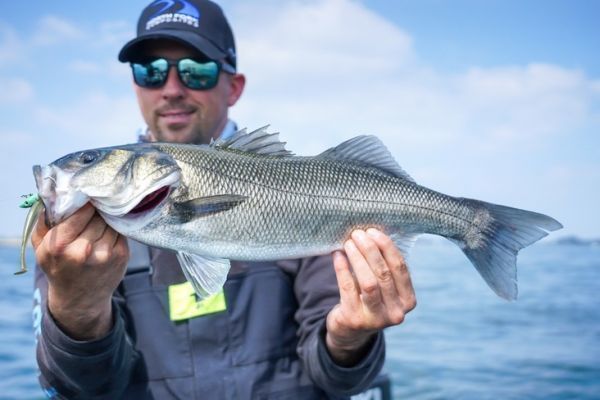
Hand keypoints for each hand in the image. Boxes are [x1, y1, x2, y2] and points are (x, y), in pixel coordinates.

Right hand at [31, 203, 128, 339]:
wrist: (79, 299)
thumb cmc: (58, 267)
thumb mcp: (42, 247)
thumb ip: (45, 221)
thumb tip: (57, 195)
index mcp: (60, 246)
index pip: (80, 211)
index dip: (85, 202)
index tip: (86, 197)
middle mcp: (83, 250)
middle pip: (98, 215)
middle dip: (96, 210)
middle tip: (94, 208)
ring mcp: (105, 254)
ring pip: (111, 221)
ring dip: (107, 219)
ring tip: (99, 222)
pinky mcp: (122, 255)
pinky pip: (120, 230)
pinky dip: (115, 228)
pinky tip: (107, 233)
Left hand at [326, 228, 415, 365]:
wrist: (351, 331)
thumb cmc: (369, 299)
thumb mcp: (384, 287)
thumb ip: (384, 266)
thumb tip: (372, 233)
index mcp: (408, 300)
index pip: (400, 268)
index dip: (387, 247)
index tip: (373, 231)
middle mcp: (396, 312)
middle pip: (384, 274)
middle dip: (370, 250)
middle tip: (358, 233)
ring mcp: (376, 319)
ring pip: (368, 283)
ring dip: (358, 258)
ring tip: (348, 243)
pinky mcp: (355, 320)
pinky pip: (348, 288)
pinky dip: (342, 269)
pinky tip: (338, 255)